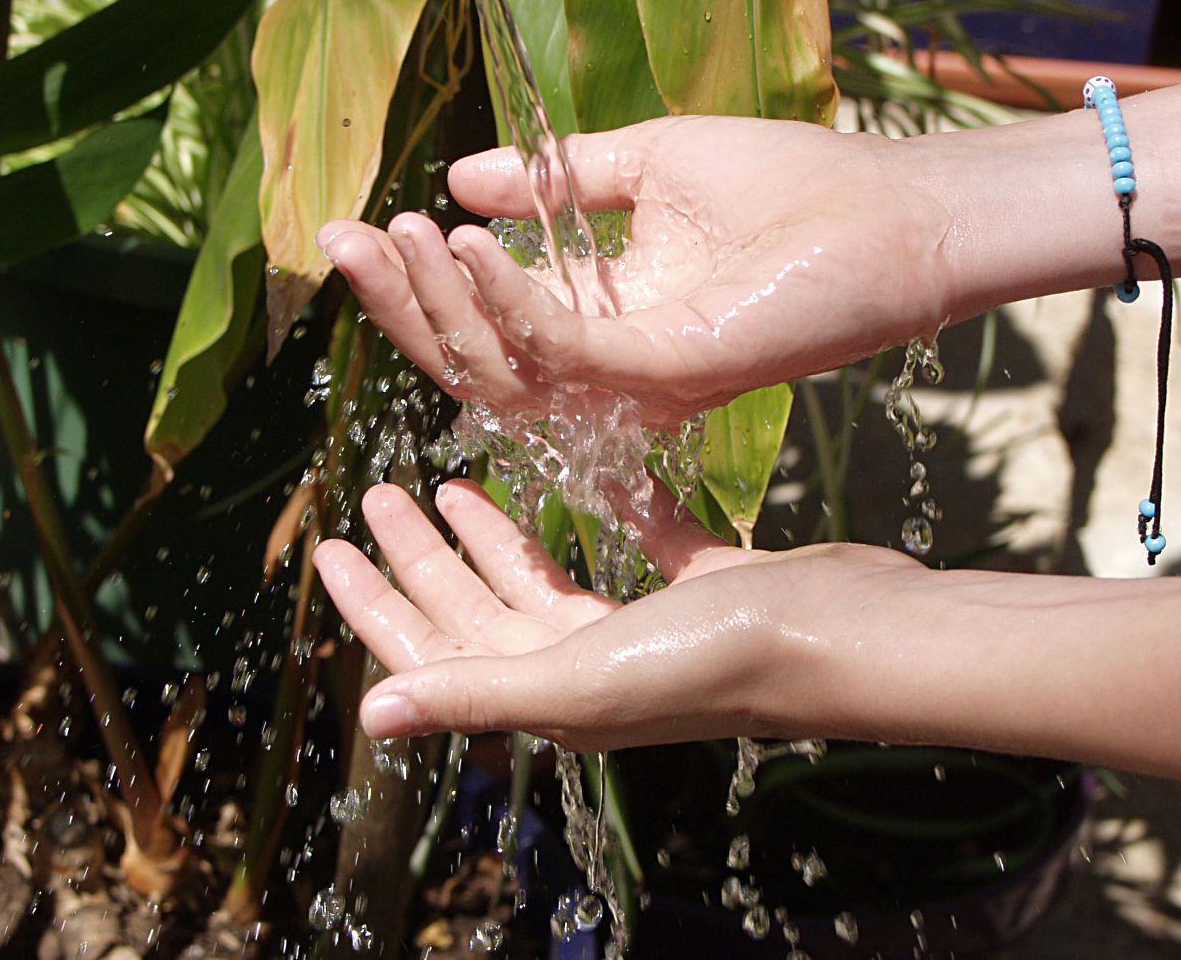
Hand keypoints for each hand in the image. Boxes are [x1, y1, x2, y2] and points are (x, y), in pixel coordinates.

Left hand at [313, 476, 922, 750]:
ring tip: (450, 482)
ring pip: (543, 577)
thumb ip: (478, 691)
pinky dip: (601, 509)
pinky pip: (631, 542)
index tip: (330, 544)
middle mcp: (590, 667)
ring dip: (493, 536)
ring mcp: (646, 628)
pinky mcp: (699, 587)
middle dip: (424, 555)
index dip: (378, 601)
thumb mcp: (581, 677)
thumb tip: (371, 716)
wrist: (855, 635)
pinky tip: (579, 470)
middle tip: (378, 493)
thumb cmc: (719, 658)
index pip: (435, 649)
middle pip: (479, 608)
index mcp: (550, 692)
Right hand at [317, 116, 952, 426]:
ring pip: (506, 374)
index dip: (416, 283)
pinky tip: (469, 244)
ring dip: (443, 305)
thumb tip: (460, 177)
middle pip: (475, 363)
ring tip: (400, 235)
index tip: (356, 227)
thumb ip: (554, 186)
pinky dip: (511, 304)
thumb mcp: (647, 169)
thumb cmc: (784, 187)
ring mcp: (638, 382)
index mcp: (598, 323)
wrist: (888, 209)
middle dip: (402, 306)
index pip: (484, 323)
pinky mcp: (671, 374)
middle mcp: (607, 369)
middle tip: (339, 243)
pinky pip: (568, 355)